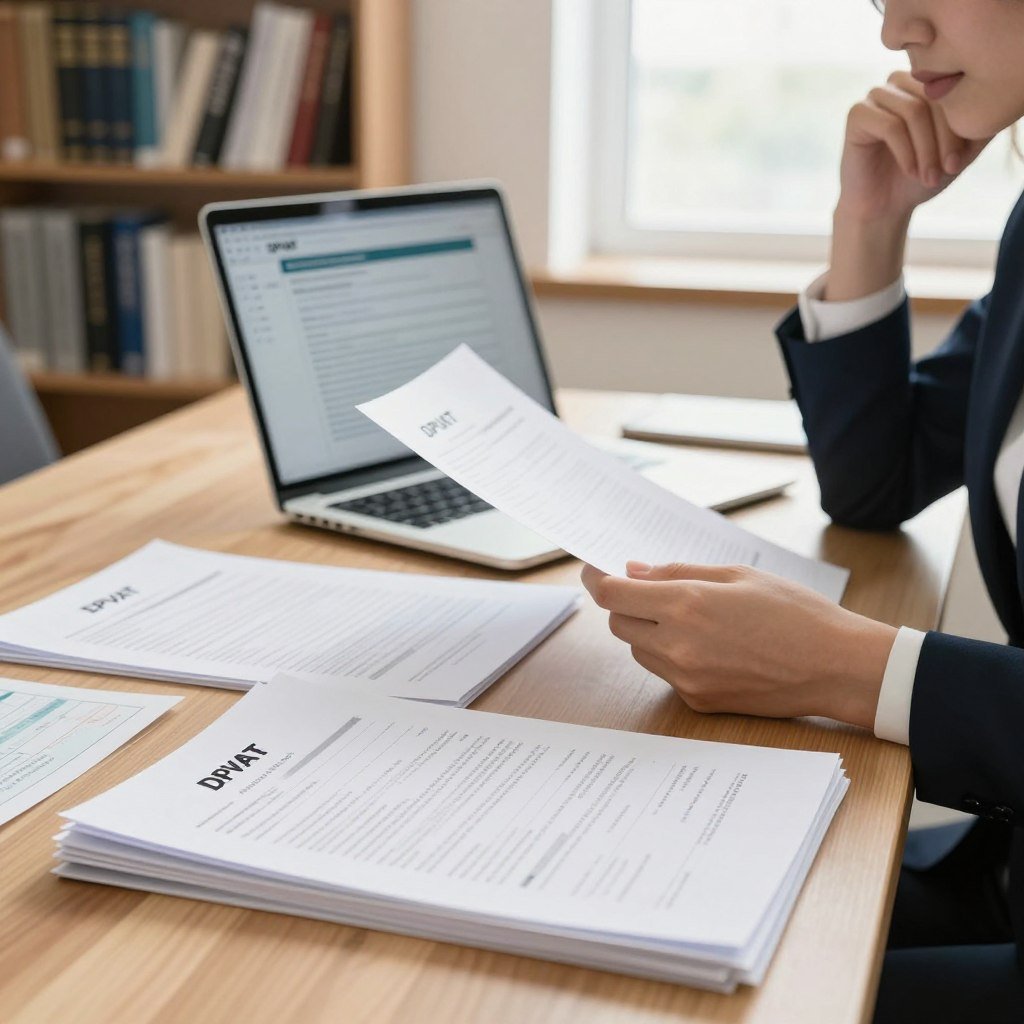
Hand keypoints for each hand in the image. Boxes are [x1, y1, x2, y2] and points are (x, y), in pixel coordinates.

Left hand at [580, 561, 896, 729]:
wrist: (836, 666)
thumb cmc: (793, 612)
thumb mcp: (736, 576)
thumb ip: (677, 573)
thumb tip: (634, 571)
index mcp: (685, 605)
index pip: (612, 594)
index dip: (595, 579)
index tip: (592, 569)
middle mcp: (677, 645)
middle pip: (618, 624)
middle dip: (626, 605)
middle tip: (649, 591)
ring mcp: (685, 679)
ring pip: (639, 651)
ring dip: (647, 631)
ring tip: (691, 619)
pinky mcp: (698, 702)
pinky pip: (665, 674)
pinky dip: (671, 656)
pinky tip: (709, 647)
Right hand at [826, 71, 990, 300]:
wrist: (883, 207)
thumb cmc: (920, 177)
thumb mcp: (960, 150)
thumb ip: (980, 126)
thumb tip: (1002, 104)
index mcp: (926, 83)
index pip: (953, 91)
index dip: (960, 128)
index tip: (959, 163)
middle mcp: (901, 83)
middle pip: (933, 100)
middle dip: (944, 140)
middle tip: (946, 171)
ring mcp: (877, 96)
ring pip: (913, 112)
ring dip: (926, 150)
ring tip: (929, 176)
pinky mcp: (857, 114)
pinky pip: (889, 125)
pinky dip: (905, 152)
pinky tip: (909, 171)